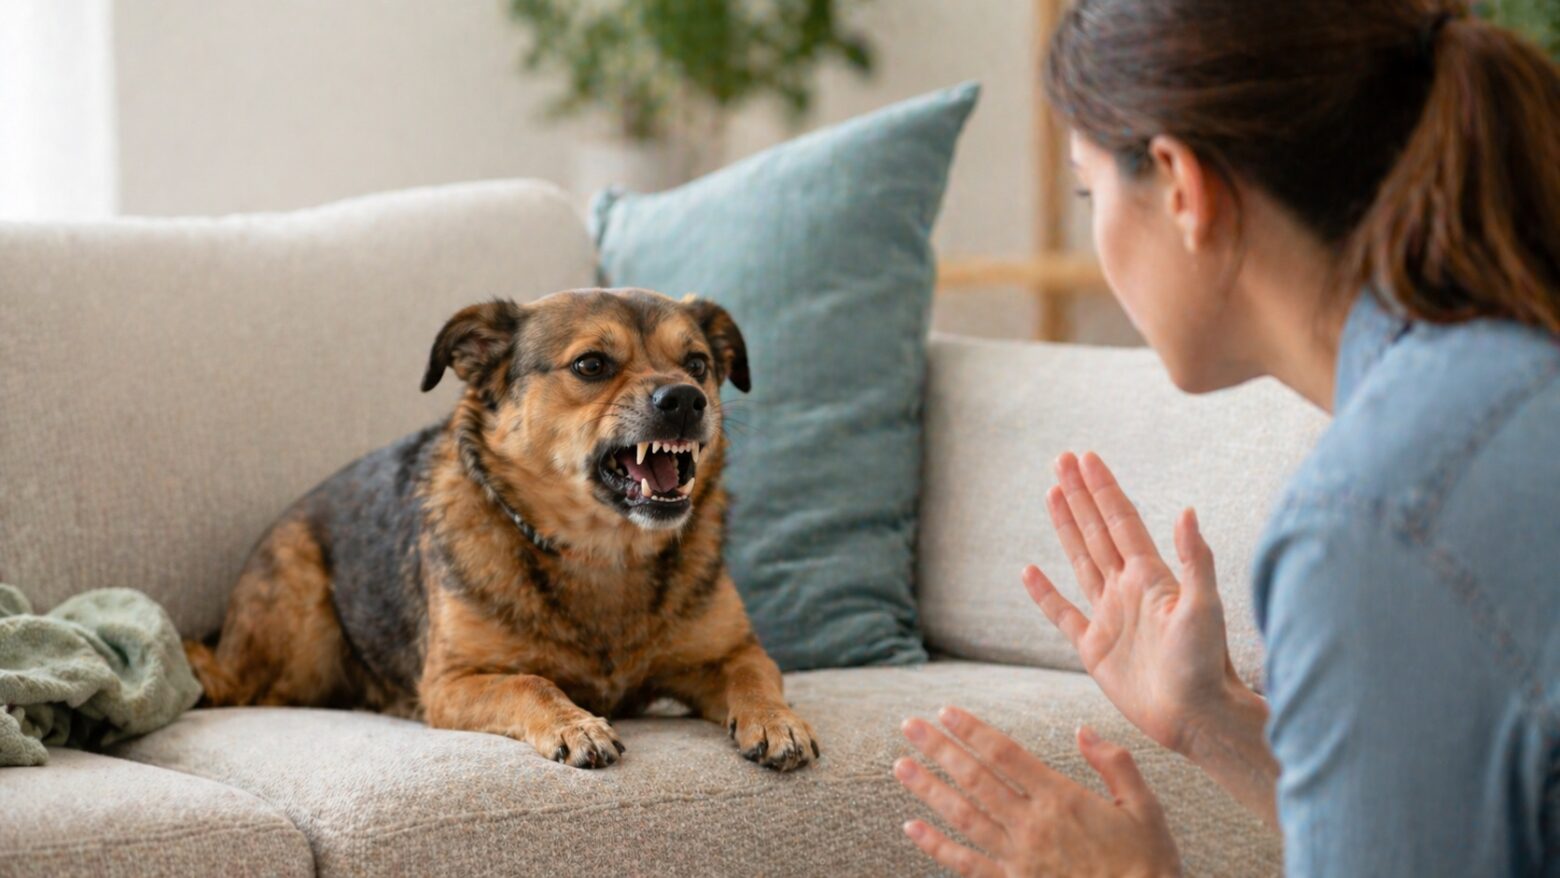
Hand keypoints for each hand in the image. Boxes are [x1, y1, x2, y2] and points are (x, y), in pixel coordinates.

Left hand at [894, 707, 1179, 877]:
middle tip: (909, 725)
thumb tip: (1082, 730)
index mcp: (1062, 798)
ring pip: (963, 816)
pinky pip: (967, 864)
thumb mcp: (1145, 807)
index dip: (972, 730)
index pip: (1005, 753)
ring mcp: (1019, 858)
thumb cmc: (1149, 863)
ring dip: (929, 789)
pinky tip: (911, 828)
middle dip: (939, 749)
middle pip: (975, 778)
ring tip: (901, 765)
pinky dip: (936, 846)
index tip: (946, 712)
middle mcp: (1033, 825)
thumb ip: (1114, 763)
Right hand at [1023, 452, 1245, 755]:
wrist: (1198, 717)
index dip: (1102, 489)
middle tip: (1061, 459)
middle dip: (1079, 494)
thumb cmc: (1208, 666)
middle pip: (1096, 531)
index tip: (1086, 457)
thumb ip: (1194, 560)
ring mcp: (1108, 617)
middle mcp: (1126, 590)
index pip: (1120, 521)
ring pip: (1080, 560)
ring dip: (1065, 527)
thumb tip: (1187, 511)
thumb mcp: (1205, 608)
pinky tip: (1029, 571)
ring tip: (1051, 494)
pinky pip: (1062, 614)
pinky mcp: (1094, 649)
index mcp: (1150, 577)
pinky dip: (1044, 594)